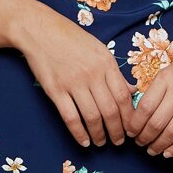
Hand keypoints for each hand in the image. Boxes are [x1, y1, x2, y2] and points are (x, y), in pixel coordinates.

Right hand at [19, 4, 137, 147]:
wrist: (40, 30)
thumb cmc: (72, 39)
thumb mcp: (99, 49)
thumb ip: (115, 71)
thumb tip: (133, 89)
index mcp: (106, 63)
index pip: (123, 96)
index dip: (129, 117)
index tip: (131, 128)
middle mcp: (92, 74)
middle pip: (110, 110)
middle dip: (117, 131)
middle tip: (118, 142)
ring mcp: (73, 83)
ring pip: (92, 117)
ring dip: (99, 134)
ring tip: (102, 142)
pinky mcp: (55, 90)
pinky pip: (70, 117)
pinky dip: (79, 133)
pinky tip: (84, 141)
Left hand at [128, 48, 172, 157]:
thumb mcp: (170, 72)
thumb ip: (156, 91)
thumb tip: (138, 116)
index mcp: (166, 78)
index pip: (145, 107)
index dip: (135, 124)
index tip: (130, 132)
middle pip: (156, 122)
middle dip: (144, 138)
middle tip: (140, 143)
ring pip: (172, 132)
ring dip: (159, 145)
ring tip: (152, 150)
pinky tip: (169, 152)